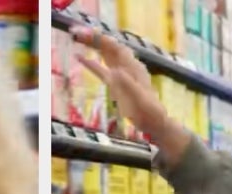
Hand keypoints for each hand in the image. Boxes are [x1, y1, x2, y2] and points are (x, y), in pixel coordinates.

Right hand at [71, 27, 179, 149]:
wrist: (154, 121)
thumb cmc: (147, 111)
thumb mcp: (139, 98)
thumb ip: (128, 84)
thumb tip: (115, 72)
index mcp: (132, 67)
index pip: (116, 48)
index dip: (102, 41)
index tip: (88, 35)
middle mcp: (127, 67)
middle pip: (110, 48)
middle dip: (95, 40)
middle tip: (77, 33)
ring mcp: (122, 74)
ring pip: (107, 56)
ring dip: (94, 47)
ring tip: (79, 38)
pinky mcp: (117, 84)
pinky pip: (102, 70)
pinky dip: (92, 64)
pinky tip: (81, 59)